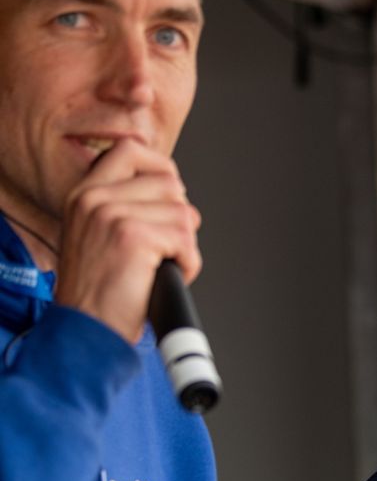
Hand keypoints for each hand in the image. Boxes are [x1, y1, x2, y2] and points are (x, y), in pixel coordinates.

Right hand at [56, 139, 201, 343]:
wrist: (86, 331)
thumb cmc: (101, 294)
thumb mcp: (99, 238)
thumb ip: (125, 207)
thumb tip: (174, 194)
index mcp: (85, 194)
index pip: (130, 149)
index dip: (162, 168)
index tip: (171, 197)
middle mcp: (95, 199)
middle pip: (170, 183)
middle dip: (180, 219)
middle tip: (165, 249)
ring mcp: (112, 214)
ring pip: (183, 214)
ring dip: (184, 247)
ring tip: (161, 268)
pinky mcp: (133, 237)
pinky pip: (186, 242)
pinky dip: (188, 265)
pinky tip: (167, 278)